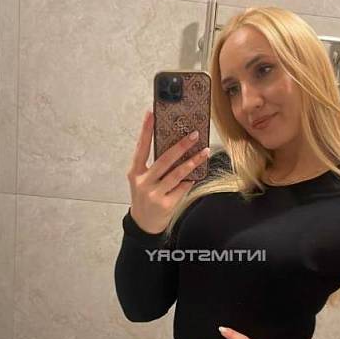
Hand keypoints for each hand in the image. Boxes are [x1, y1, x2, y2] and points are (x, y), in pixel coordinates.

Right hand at [127, 109, 209, 233]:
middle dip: (180, 146)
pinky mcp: (166, 204)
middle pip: (164, 160)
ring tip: (204, 152)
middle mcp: (143, 182)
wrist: (143, 224)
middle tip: (194, 135)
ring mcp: (154, 194)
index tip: (151, 114)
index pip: (141, 148)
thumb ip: (153, 166)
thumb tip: (175, 147)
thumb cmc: (145, 197)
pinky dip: (190, 180)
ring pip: (177, 174)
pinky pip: (182, 187)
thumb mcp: (142, 181)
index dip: (145, 131)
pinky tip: (197, 174)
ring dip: (192, 162)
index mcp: (135, 172)